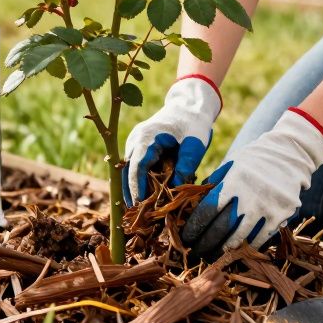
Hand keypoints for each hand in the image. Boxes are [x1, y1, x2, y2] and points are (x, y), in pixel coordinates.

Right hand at [123, 76, 221, 205]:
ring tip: (138, 212)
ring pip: (128, 171)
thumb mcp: (194, 145)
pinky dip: (138, 181)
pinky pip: (134, 167)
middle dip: (131, 193)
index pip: (137, 167)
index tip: (141, 206)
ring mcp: (134, 143)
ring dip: (132, 189)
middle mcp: (135, 140)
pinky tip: (143, 198)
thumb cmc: (193, 124)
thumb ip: (186, 166)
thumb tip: (175, 190)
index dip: (137, 188)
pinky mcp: (139, 147)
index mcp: (146, 137)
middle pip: (127, 171)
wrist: (189, 105)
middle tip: (137, 216)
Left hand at [180, 107, 322, 259]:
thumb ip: (214, 183)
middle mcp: (249, 195)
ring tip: (213, 256)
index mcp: (232, 181)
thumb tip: (195, 204)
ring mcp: (266, 206)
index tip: (187, 237)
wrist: (289, 156)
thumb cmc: (254, 161)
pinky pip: (261, 238)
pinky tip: (237, 251)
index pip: (208, 210)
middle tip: (196, 252)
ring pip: (240, 237)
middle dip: (205, 243)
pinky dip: (247, 246)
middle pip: (221, 227)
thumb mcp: (231, 164)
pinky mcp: (281, 215)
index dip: (195, 227)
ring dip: (224, 249)